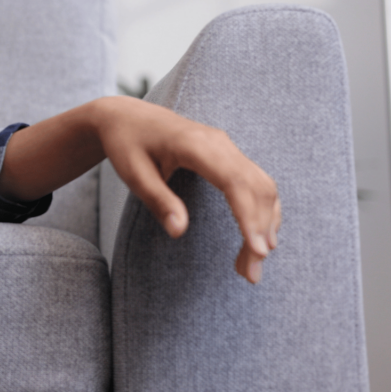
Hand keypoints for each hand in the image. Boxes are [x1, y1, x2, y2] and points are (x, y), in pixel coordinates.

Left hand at [94, 97, 280, 283]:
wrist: (125, 116)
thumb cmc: (126, 144)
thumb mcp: (134, 174)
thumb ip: (158, 201)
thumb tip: (178, 232)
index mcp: (196, 145)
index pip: (235, 183)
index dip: (249, 217)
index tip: (257, 251)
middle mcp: (219, 143)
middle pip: (256, 189)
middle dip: (259, 233)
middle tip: (251, 275)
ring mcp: (227, 146)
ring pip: (262, 186)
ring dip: (265, 225)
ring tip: (252, 265)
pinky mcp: (227, 154)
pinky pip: (256, 182)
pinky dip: (263, 210)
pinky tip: (260, 237)